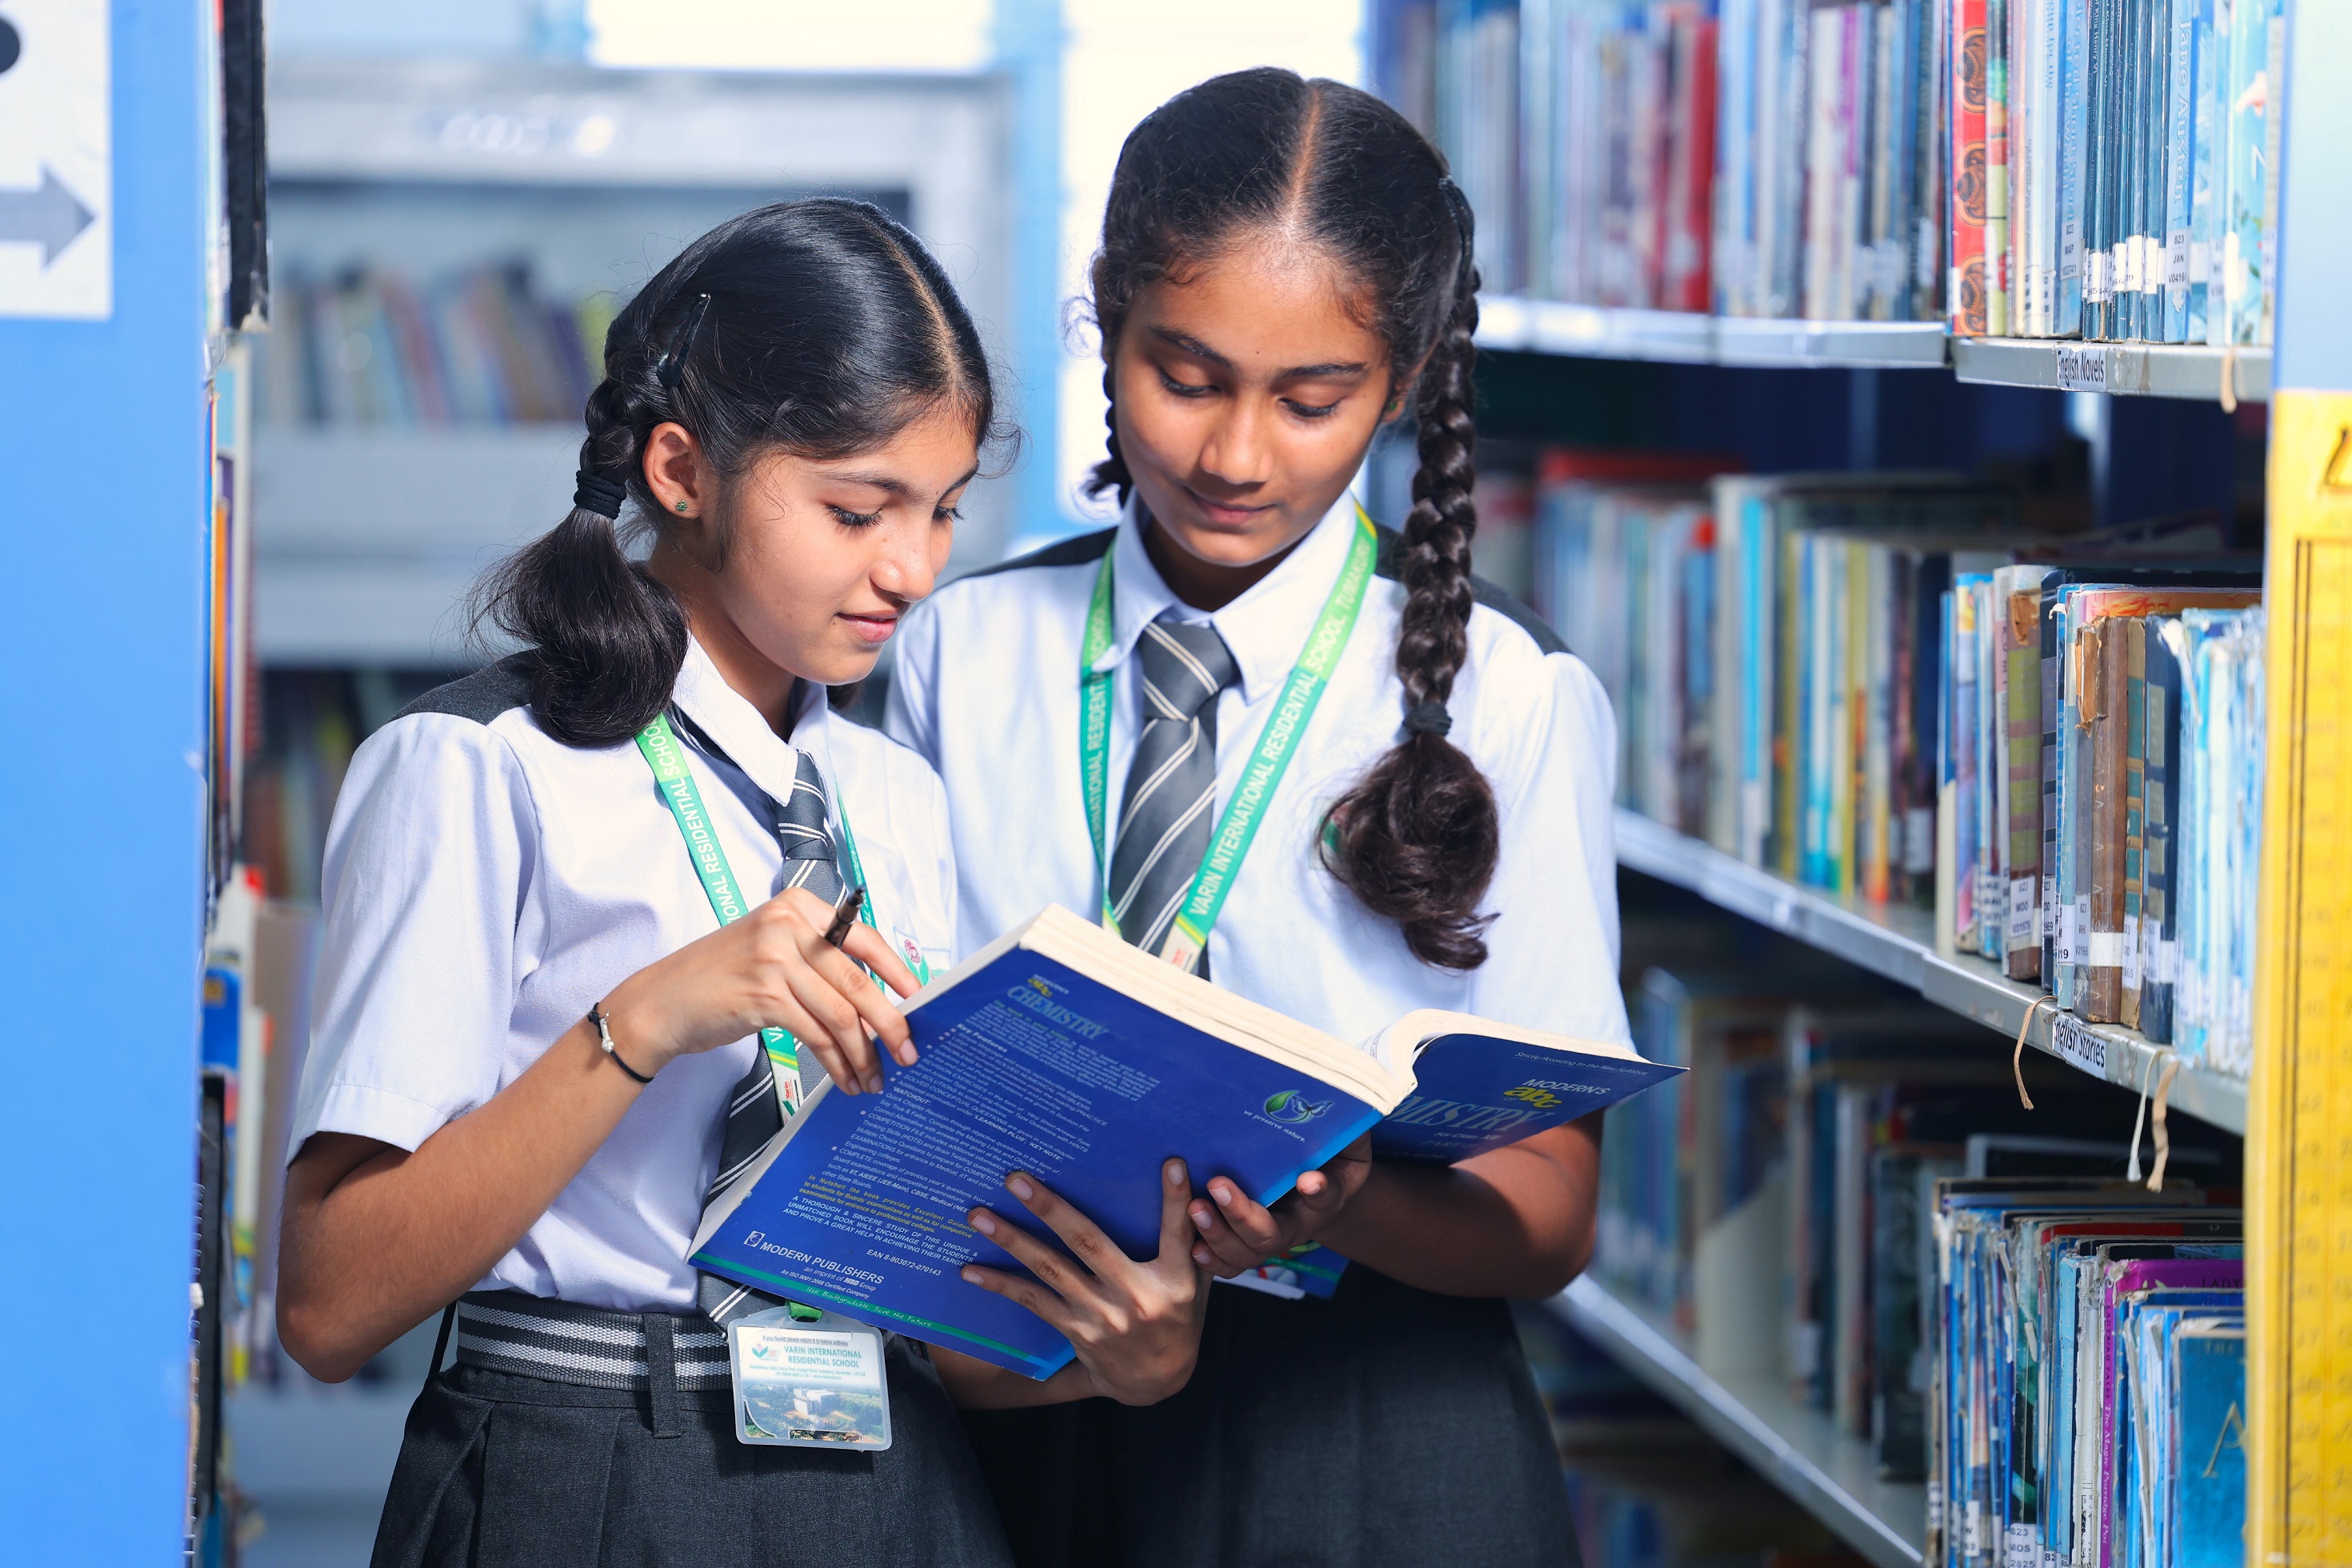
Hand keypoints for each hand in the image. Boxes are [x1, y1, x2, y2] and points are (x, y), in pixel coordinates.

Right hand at [597, 886, 920, 1093]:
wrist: (660, 1003)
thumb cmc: (717, 980)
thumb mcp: (770, 950)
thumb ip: (816, 961)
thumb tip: (875, 996)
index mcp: (797, 907)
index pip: (862, 937)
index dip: (898, 971)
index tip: (920, 999)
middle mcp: (788, 925)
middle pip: (859, 980)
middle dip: (891, 1022)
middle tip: (909, 1052)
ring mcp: (776, 958)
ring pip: (842, 1013)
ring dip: (864, 1053)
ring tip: (875, 1078)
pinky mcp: (765, 995)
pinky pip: (818, 1033)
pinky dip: (837, 1061)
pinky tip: (845, 1078)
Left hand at [959, 1161, 1207, 1405]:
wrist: (1156, 1383)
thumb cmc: (1177, 1319)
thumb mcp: (1195, 1282)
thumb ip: (1187, 1240)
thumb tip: (1180, 1182)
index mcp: (1174, 1281)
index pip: (1177, 1234)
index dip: (1174, 1200)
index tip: (1170, 1164)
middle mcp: (1135, 1297)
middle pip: (1089, 1244)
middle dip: (1050, 1209)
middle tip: (1017, 1180)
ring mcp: (1101, 1316)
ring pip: (1051, 1269)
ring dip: (1011, 1240)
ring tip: (978, 1216)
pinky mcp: (1076, 1329)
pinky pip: (1033, 1301)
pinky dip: (1001, 1284)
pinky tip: (971, 1270)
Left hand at [1186, 1134, 1372, 1277]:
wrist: (1319, 1188)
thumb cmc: (1330, 1157)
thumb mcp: (1346, 1142)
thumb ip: (1344, 1129)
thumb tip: (1338, 1104)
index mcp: (1324, 1197)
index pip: (1326, 1195)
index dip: (1318, 1190)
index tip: (1308, 1179)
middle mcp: (1295, 1225)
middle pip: (1271, 1234)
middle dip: (1242, 1214)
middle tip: (1218, 1184)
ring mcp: (1269, 1239)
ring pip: (1246, 1253)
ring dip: (1218, 1234)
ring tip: (1195, 1208)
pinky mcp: (1247, 1246)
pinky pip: (1231, 1264)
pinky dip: (1213, 1260)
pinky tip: (1193, 1247)